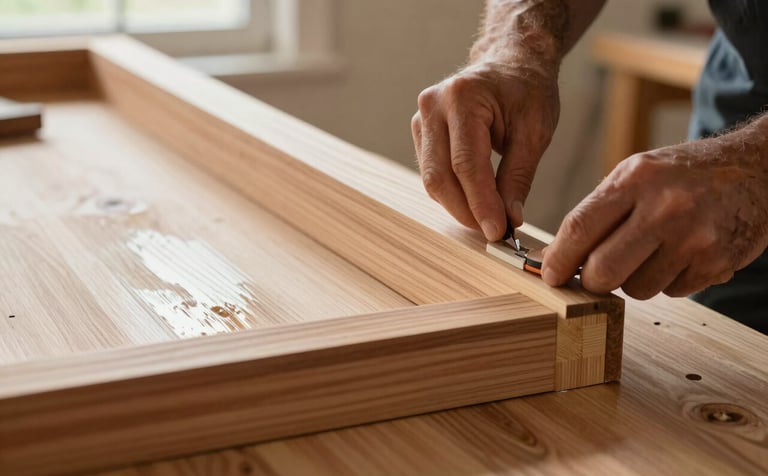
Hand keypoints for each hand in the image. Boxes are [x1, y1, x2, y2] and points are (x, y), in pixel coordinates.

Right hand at [411, 62, 559, 240]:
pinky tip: (474, 203)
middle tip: (493, 233)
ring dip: (458, 206)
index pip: (466, 164)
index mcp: (463, 98)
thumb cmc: (527, 91)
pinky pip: (432, 173)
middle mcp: (432, 106)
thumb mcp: (535, 131)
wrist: (510, 62)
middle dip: (466, 211)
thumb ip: (518, 177)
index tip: (498, 231)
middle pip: (440, 176)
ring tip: (488, 220)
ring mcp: (421, 118)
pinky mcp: (421, 132)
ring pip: (432, 179)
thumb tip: (509, 219)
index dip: (481, 203)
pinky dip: (452, 194)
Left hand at [542, 140, 767, 298]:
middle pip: (603, 270)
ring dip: (635, 280)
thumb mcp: (638, 174)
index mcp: (635, 178)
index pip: (580, 227)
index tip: (547, 275)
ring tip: (655, 250)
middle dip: (591, 281)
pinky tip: (683, 253)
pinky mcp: (716, 262)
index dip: (558, 259)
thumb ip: (597, 213)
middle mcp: (664, 207)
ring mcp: (693, 237)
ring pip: (636, 288)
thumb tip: (552, 259)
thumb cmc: (686, 174)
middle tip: (594, 276)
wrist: (759, 169)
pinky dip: (669, 281)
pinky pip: (671, 292)